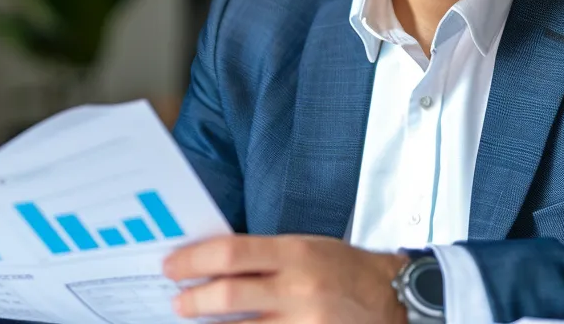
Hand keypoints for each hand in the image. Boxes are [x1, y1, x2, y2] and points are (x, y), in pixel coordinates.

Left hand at [164, 234, 408, 322]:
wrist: (393, 298)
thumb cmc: (344, 269)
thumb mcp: (305, 248)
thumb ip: (262, 256)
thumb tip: (210, 265)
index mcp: (294, 253)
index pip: (229, 253)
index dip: (192, 260)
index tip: (171, 267)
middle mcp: (298, 288)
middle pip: (228, 295)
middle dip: (193, 301)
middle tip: (178, 303)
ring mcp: (305, 323)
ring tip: (200, 322)